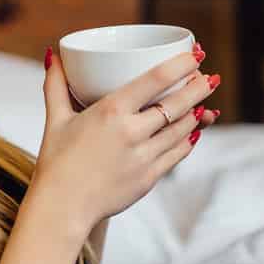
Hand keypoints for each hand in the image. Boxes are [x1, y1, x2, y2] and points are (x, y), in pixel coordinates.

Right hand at [35, 44, 221, 231]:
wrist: (62, 207)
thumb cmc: (56, 162)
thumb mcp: (56, 119)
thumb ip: (56, 85)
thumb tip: (54, 55)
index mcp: (111, 111)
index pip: (156, 79)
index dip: (182, 65)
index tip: (196, 56)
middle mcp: (131, 132)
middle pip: (178, 103)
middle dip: (199, 88)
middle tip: (209, 78)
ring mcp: (144, 156)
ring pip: (182, 128)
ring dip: (197, 113)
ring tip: (203, 103)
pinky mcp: (149, 177)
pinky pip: (178, 153)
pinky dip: (188, 139)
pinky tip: (193, 131)